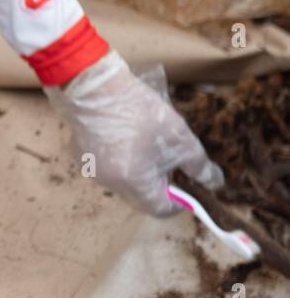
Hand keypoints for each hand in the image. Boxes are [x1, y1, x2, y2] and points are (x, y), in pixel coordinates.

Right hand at [44, 51, 221, 215]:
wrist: (97, 87)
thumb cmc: (140, 113)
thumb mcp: (180, 138)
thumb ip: (199, 166)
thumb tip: (214, 183)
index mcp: (135, 183)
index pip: (160, 210)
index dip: (179, 201)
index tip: (187, 185)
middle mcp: (110, 184)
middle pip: (141, 198)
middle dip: (158, 186)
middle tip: (168, 161)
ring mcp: (92, 171)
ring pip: (123, 183)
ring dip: (138, 173)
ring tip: (144, 144)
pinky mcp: (81, 156)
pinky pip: (107, 169)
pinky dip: (119, 161)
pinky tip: (123, 137)